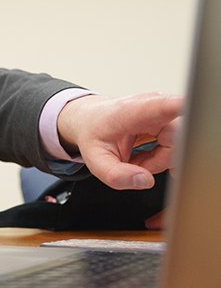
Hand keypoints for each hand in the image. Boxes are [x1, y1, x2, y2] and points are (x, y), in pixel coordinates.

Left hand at [57, 92, 182, 189]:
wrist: (91, 121)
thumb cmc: (94, 132)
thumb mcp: (94, 158)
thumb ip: (115, 175)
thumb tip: (144, 181)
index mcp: (136, 111)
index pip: (168, 106)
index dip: (186, 109)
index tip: (195, 113)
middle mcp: (156, 107)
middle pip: (178, 141)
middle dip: (160, 161)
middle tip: (135, 165)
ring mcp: (165, 112)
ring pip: (180, 146)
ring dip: (159, 161)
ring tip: (135, 160)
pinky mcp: (170, 120)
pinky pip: (177, 146)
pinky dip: (161, 157)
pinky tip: (143, 156)